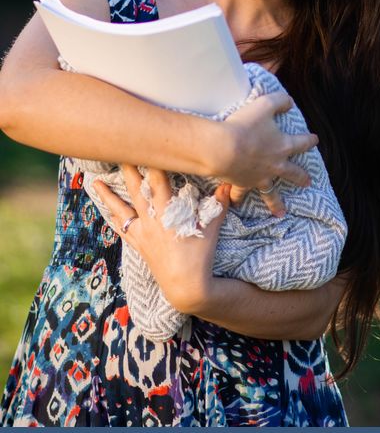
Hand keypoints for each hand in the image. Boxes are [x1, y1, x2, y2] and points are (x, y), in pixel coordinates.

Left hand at [93, 165, 229, 312]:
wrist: (187, 287)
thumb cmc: (201, 257)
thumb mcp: (212, 228)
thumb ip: (220, 203)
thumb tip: (231, 182)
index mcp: (168, 212)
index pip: (158, 180)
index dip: (151, 162)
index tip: (144, 145)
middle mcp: (151, 220)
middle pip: (135, 189)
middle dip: (127, 169)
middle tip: (116, 151)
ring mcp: (143, 233)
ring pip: (122, 209)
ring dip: (109, 195)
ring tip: (95, 181)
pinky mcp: (140, 245)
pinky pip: (123, 230)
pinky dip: (114, 219)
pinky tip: (107, 212)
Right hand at [217, 92, 317, 214]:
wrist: (223, 149)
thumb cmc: (245, 125)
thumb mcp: (265, 104)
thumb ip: (279, 101)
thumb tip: (290, 102)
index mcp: (283, 146)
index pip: (302, 143)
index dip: (309, 140)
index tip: (315, 140)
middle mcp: (275, 165)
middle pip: (292, 174)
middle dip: (301, 178)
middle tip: (308, 182)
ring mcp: (259, 177)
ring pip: (271, 193)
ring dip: (276, 203)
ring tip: (281, 212)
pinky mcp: (242, 184)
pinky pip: (240, 194)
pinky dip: (237, 198)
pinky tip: (235, 203)